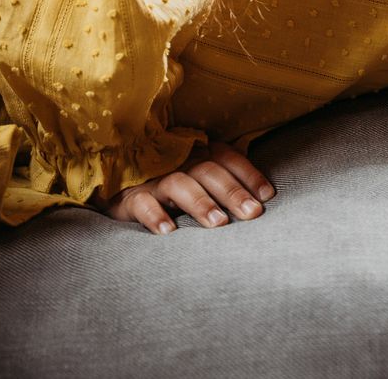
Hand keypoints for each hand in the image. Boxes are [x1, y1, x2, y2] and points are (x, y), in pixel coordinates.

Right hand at [89, 139, 275, 233]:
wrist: (120, 188)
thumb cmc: (171, 188)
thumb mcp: (197, 180)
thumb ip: (224, 183)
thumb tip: (263, 201)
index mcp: (198, 155)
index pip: (227, 158)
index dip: (248, 174)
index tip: (267, 196)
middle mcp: (179, 163)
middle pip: (208, 172)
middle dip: (232, 192)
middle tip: (252, 214)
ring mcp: (155, 180)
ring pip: (179, 185)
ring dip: (200, 202)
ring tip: (218, 224)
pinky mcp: (131, 198)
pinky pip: (142, 204)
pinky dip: (154, 216)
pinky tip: (168, 232)